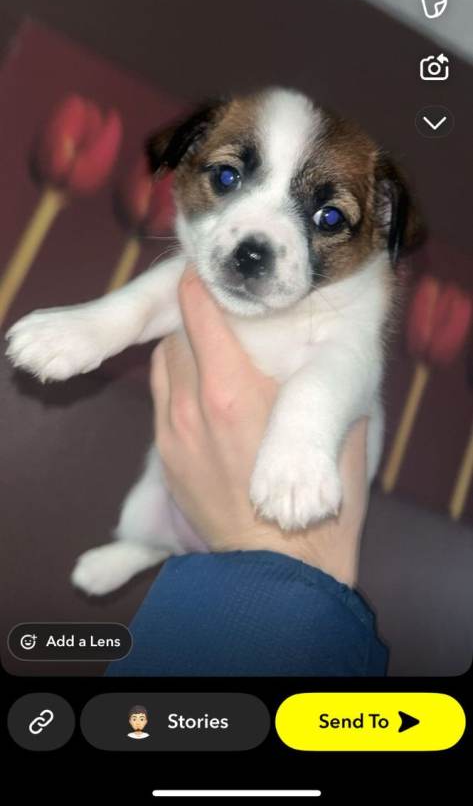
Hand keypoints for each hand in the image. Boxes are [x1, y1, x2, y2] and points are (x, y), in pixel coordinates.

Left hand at [151, 268, 368, 586]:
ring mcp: (172, 432)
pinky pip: (162, 400)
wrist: (281, 566)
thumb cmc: (316, 495)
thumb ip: (312, 373)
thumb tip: (308, 338)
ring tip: (211, 350)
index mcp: (232, 387)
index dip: (200, 283)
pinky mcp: (166, 458)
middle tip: (220, 311)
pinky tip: (203, 392)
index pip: (196, 309)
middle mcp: (192, 403)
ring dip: (183, 349)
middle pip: (176, 332)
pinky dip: (177, 385)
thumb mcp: (332, 421)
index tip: (209, 272)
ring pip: (163, 363)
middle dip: (195, 316)